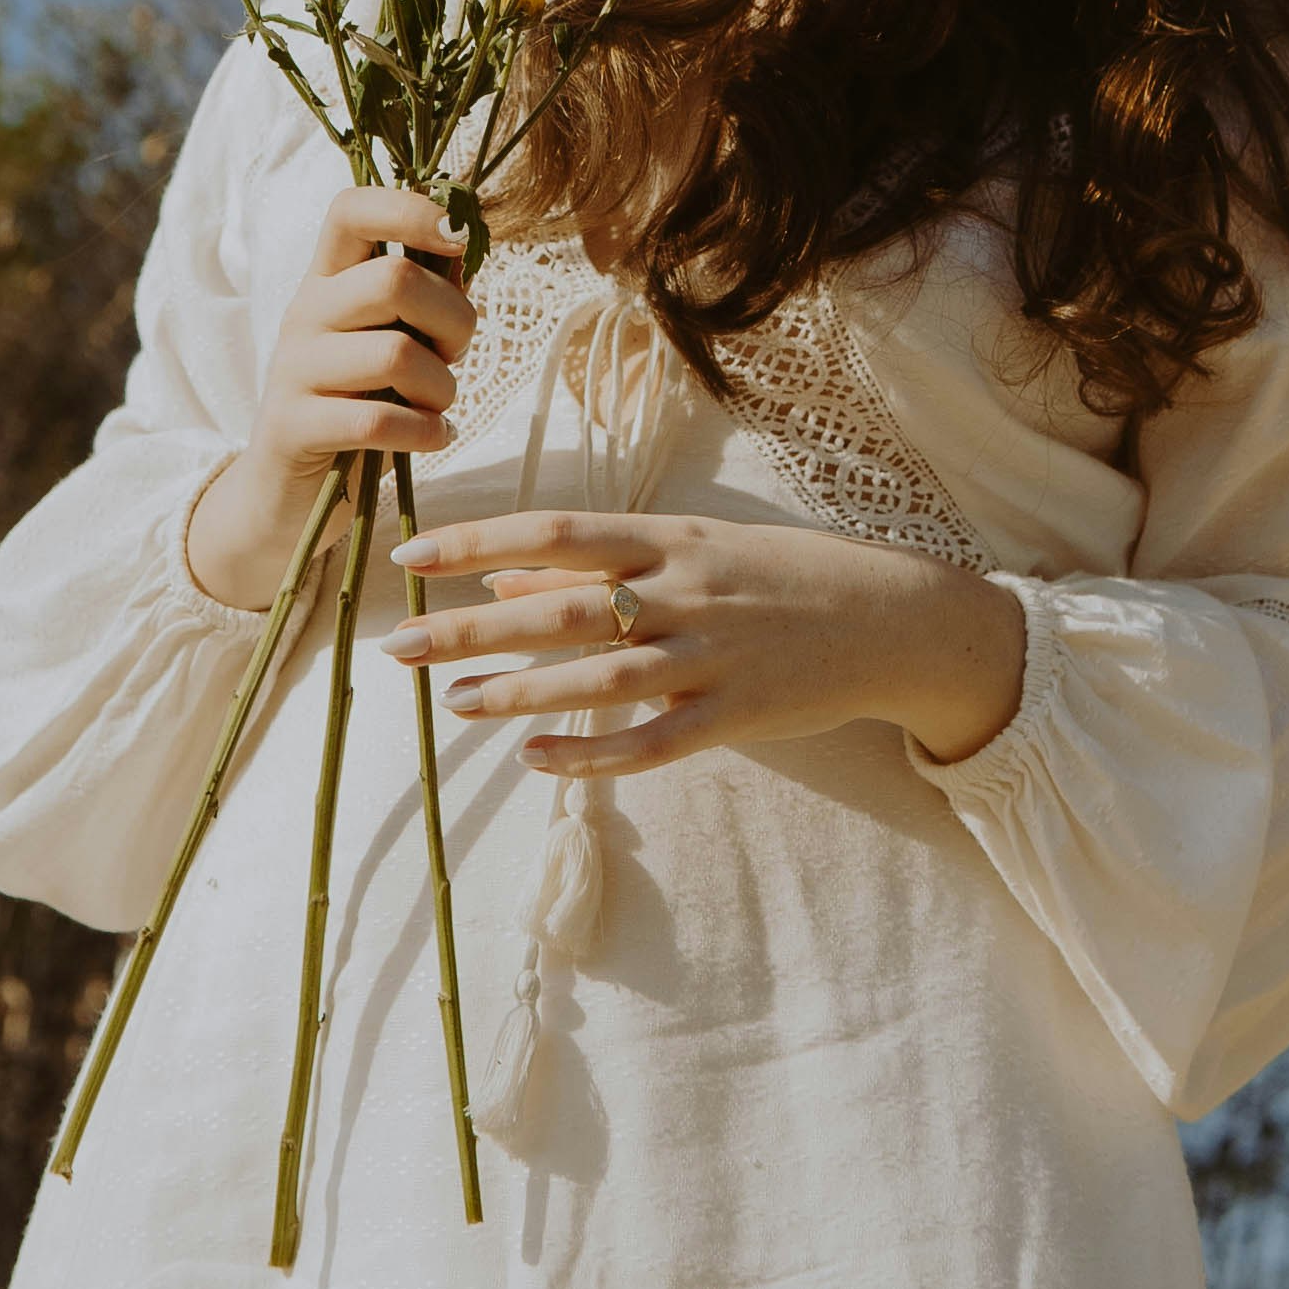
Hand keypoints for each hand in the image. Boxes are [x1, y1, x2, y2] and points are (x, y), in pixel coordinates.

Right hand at [183, 187, 476, 610]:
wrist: (284, 495)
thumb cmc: (356, 407)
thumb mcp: (390, 342)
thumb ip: (424, 296)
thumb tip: (465, 243)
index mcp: (327, 280)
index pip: (352, 208)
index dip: (410, 207)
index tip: (458, 235)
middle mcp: (304, 312)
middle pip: (394, 280)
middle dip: (452, 320)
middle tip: (454, 356)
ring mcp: (294, 369)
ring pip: (397, 354)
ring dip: (443, 388)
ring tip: (439, 408)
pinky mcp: (293, 427)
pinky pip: (378, 420)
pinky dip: (425, 432)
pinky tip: (432, 439)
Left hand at [382, 507, 1025, 771]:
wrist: (887, 616)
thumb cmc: (774, 574)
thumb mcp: (688, 548)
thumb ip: (598, 565)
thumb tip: (503, 577)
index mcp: (668, 538)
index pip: (553, 531)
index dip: (478, 544)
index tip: (411, 558)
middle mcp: (683, 592)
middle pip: (560, 611)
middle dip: (473, 627)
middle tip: (401, 646)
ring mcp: (710, 657)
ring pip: (598, 679)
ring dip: (519, 690)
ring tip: (454, 702)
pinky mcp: (735, 718)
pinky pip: (651, 742)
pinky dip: (591, 753)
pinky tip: (536, 758)